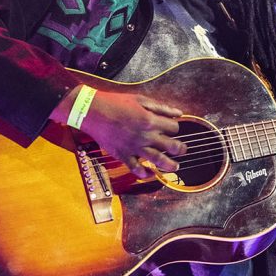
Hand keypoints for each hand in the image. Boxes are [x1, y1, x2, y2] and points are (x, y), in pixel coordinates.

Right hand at [52, 87, 185, 178]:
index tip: (172, 128)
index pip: (174, 128)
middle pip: (171, 146)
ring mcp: (134, 147)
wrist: (92, 111)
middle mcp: (145, 136)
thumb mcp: (140, 100)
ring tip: (175, 167)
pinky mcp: (123, 155)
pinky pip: (136, 168)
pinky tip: (150, 174)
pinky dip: (144, 173)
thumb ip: (160, 107)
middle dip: (179, 149)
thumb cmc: (116, 102)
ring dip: (169, 165)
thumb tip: (178, 112)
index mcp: (150, 120)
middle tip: (182, 150)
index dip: (175, 128)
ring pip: (157, 160)